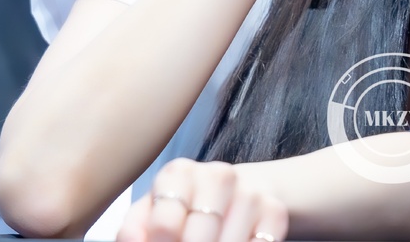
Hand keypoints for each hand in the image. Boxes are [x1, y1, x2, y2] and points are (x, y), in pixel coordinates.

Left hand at [118, 158, 287, 241]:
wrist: (228, 195)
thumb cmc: (179, 210)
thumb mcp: (149, 213)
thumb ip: (135, 228)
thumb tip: (135, 241)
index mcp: (178, 174)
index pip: (165, 225)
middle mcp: (218, 175)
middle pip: (200, 237)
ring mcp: (250, 191)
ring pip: (232, 241)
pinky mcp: (274, 209)